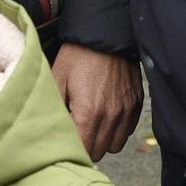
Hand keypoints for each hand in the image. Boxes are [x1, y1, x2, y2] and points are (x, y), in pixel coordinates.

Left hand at [51, 43, 142, 160]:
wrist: (105, 34)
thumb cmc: (77, 55)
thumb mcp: (57, 78)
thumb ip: (54, 108)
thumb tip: (48, 130)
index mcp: (88, 112)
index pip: (82, 149)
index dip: (72, 148)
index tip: (65, 140)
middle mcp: (110, 116)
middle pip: (98, 152)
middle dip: (86, 146)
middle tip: (76, 132)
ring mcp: (126, 110)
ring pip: (115, 145)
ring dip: (103, 140)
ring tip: (92, 125)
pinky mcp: (136, 103)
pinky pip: (128, 131)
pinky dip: (117, 129)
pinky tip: (106, 115)